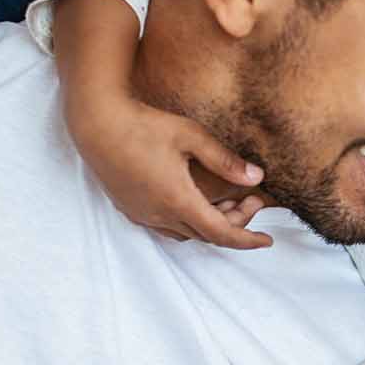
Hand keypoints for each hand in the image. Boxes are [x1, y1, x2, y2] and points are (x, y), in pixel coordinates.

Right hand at [69, 92, 272, 249]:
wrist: (96, 123)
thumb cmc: (144, 126)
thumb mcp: (191, 137)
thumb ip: (225, 160)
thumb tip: (256, 178)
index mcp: (178, 200)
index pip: (222, 234)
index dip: (247, 240)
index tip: (267, 240)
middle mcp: (160, 214)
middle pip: (207, 234)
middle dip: (236, 223)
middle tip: (252, 200)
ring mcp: (142, 214)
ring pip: (186, 232)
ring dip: (211, 224)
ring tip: (228, 201)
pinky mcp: (130, 208)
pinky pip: (166, 227)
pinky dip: (188, 222)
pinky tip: (196, 203)